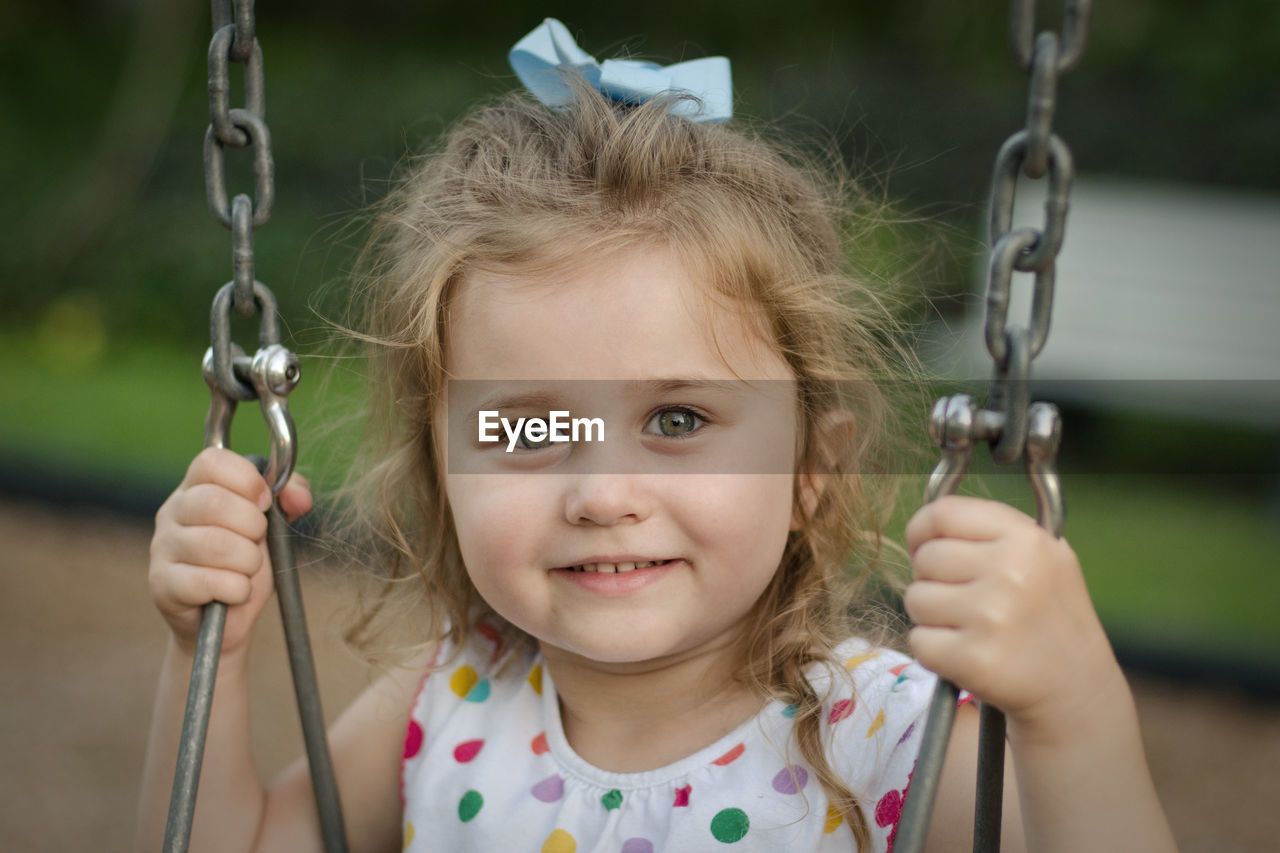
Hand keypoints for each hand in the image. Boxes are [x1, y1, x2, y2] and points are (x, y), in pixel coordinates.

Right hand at [149, 447, 312, 656]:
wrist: (227, 620)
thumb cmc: (247, 562)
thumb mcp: (274, 525)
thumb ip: (289, 498)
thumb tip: (299, 497)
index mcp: (197, 487)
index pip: (212, 461)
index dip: (247, 480)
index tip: (265, 504)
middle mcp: (172, 511)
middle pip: (213, 502)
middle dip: (252, 526)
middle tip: (257, 543)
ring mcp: (162, 547)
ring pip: (214, 544)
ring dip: (248, 562)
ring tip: (249, 571)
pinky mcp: (162, 584)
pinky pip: (206, 581)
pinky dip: (237, 589)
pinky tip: (238, 592)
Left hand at [903, 496, 1121, 743]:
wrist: (1076, 690)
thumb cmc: (1048, 617)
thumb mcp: (1042, 557)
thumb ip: (988, 532)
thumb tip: (923, 528)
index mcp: (1028, 539)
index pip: (943, 513)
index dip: (922, 530)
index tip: (924, 546)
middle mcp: (1011, 572)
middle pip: (925, 558)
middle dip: (932, 579)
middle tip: (964, 600)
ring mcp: (991, 616)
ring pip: (915, 598)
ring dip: (931, 616)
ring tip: (969, 627)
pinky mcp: (972, 659)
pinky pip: (918, 640)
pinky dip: (933, 650)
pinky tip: (967, 653)